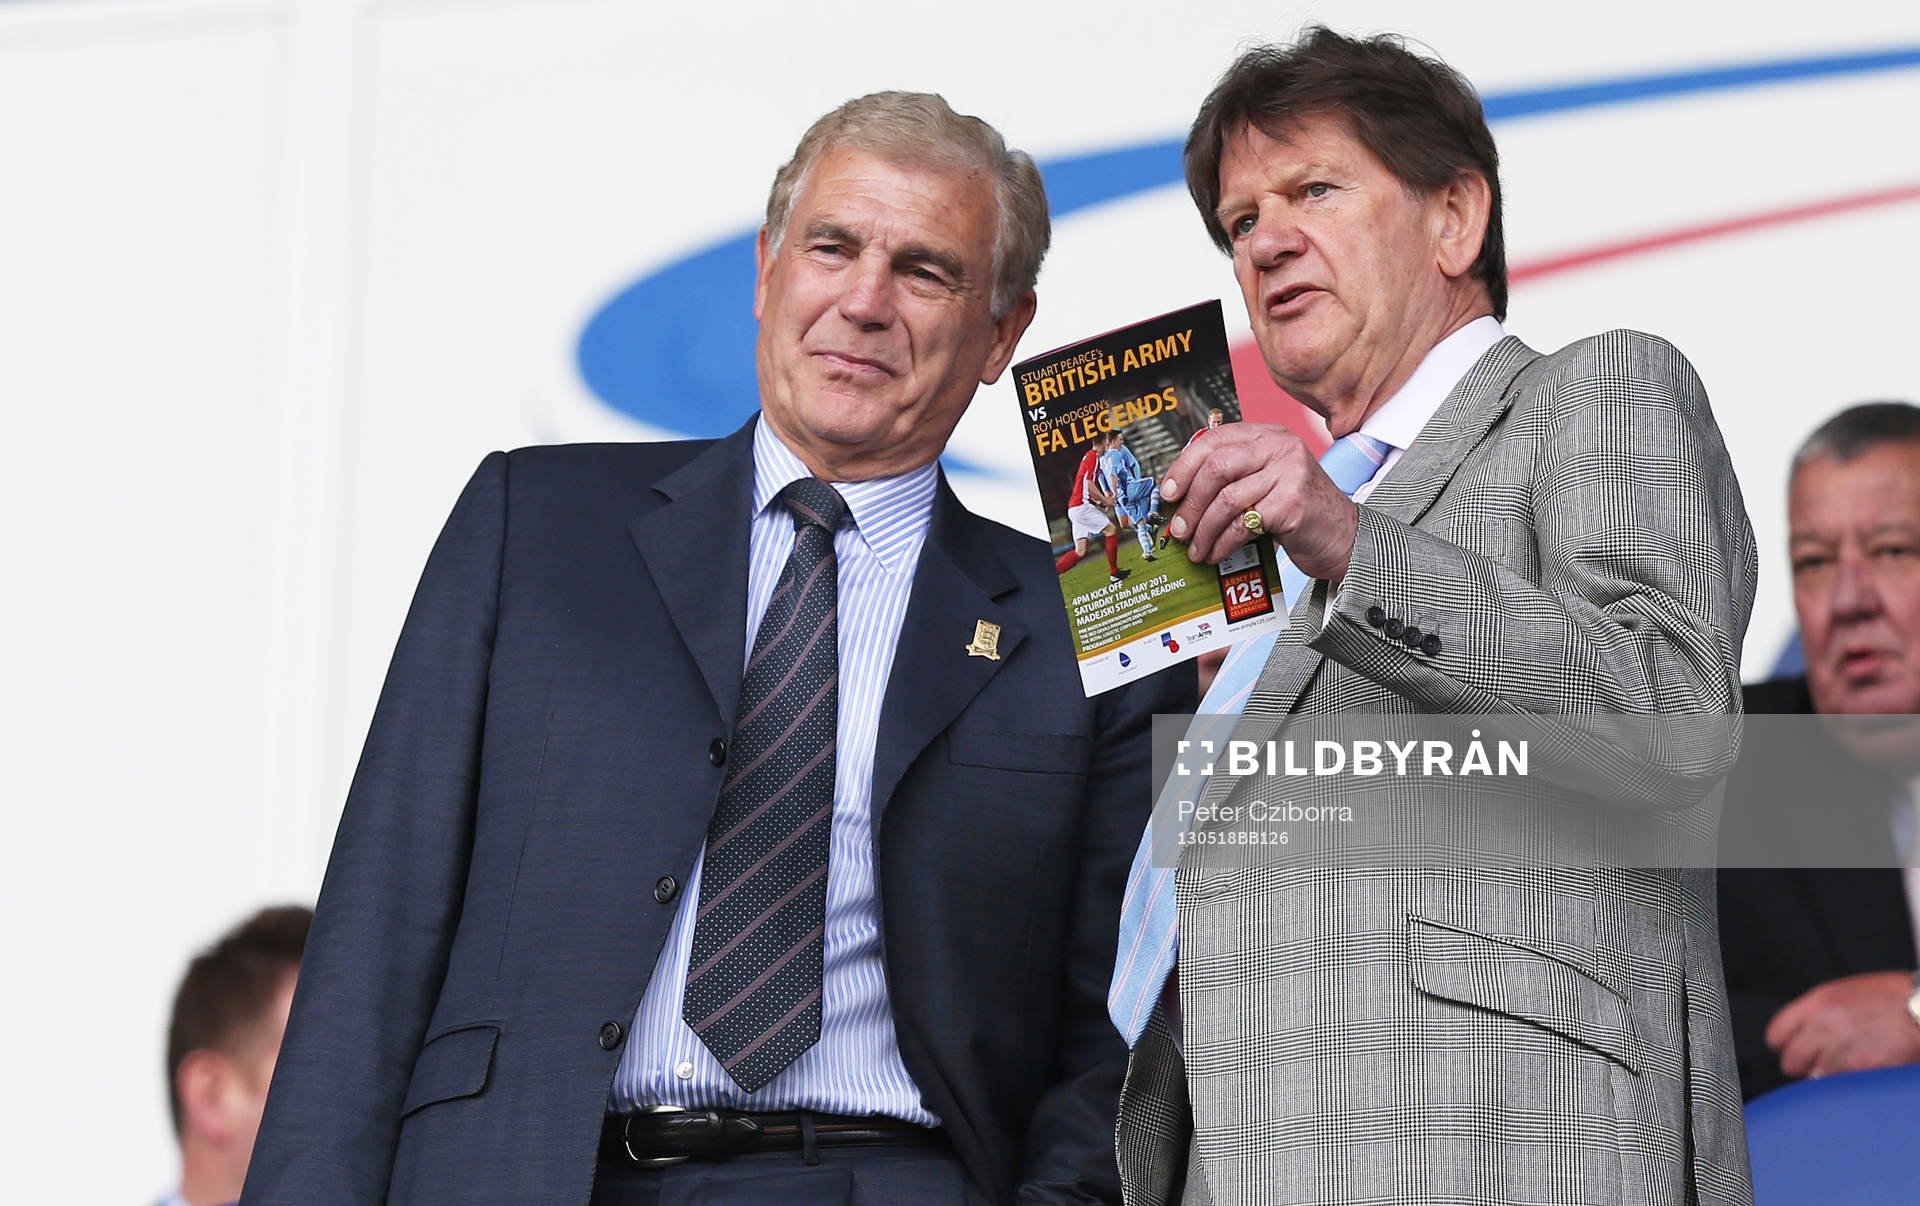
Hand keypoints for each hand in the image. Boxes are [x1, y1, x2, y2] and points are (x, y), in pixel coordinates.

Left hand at [1160, 422, 1357, 573]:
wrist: (1344, 536)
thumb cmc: (1298, 512)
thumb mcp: (1266, 482)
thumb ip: (1233, 476)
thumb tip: (1180, 493)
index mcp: (1268, 435)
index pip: (1214, 439)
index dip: (1184, 466)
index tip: (1168, 492)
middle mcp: (1280, 446)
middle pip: (1217, 466)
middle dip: (1191, 502)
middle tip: (1178, 528)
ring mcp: (1289, 472)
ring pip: (1226, 498)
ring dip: (1203, 529)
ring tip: (1195, 548)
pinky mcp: (1293, 503)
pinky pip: (1243, 523)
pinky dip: (1223, 542)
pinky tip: (1216, 553)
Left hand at [1766, 970, 1919, 1079]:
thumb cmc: (1892, 997)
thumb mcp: (1846, 992)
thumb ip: (1818, 1012)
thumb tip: (1802, 1033)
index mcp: (1817, 1003)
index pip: (1776, 1034)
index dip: (1786, 1046)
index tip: (1794, 1050)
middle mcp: (1825, 1025)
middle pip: (1792, 1061)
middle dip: (1804, 1065)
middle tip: (1821, 1063)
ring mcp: (1844, 1049)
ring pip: (1817, 1077)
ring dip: (1830, 1076)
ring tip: (1850, 1065)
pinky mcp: (1864, 1069)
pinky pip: (1842, 1086)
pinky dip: (1850, 1084)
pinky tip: (1863, 1072)